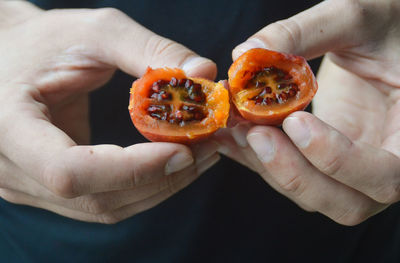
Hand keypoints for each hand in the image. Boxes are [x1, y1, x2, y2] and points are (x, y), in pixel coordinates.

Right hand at [0, 1, 218, 222]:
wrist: (13, 58)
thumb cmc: (45, 41)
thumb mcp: (95, 32)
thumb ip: (150, 50)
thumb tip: (203, 72)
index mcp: (9, 127)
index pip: (70, 171)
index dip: (132, 169)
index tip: (184, 150)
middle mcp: (12, 169)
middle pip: (97, 198)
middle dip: (162, 178)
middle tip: (208, 148)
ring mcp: (29, 186)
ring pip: (106, 208)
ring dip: (161, 186)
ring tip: (200, 155)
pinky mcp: (50, 189)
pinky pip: (105, 202)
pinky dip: (145, 187)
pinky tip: (173, 163)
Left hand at [217, 0, 399, 224]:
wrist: (383, 41)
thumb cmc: (385, 27)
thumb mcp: (355, 19)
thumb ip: (304, 34)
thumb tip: (246, 52)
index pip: (386, 175)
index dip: (337, 158)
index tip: (295, 122)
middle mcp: (387, 163)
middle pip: (346, 203)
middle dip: (294, 173)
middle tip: (255, 133)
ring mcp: (354, 168)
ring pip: (313, 194)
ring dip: (270, 167)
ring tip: (238, 127)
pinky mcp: (324, 159)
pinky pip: (292, 174)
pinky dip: (260, 160)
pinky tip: (232, 135)